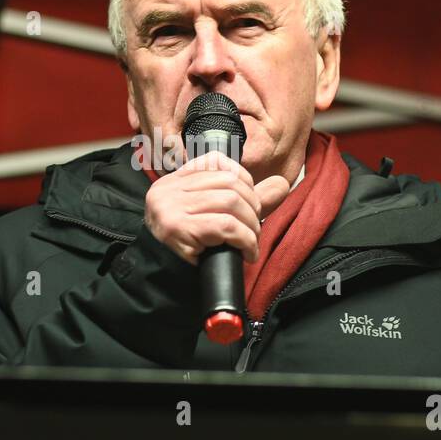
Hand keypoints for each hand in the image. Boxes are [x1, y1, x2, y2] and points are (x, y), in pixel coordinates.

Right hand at [143, 150, 291, 265]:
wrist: (158, 277)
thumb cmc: (187, 246)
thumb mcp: (211, 214)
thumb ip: (245, 198)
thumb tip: (282, 184)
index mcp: (174, 180)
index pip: (216, 162)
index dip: (243, 179)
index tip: (251, 202)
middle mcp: (168, 188)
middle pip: (228, 183)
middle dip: (252, 206)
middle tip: (254, 229)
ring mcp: (171, 206)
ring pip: (230, 202)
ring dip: (251, 226)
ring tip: (251, 243)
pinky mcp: (178, 227)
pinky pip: (226, 226)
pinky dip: (245, 240)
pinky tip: (248, 253)